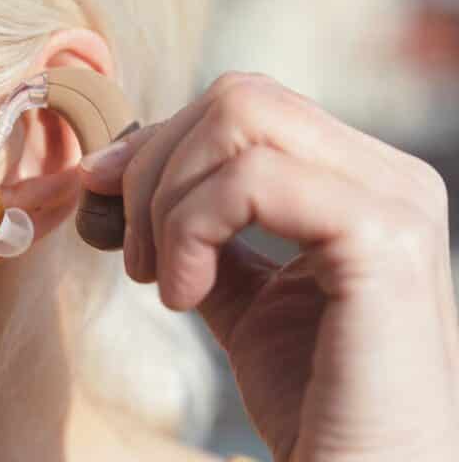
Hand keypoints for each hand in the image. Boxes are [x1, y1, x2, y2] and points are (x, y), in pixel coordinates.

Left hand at [78, 72, 458, 461]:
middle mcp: (389, 174)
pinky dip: (190, 230)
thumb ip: (198, 222)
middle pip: (237, 98)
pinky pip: (250, 180)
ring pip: (240, 117)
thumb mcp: (238, 289)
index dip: (163, 140)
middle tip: (133, 252)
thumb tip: (117, 166)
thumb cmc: (307, 399)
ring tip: (162, 280)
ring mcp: (394, 199)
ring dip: (168, 198)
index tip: (104, 189)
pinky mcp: (382, 236)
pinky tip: (183, 295)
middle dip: (157, 166)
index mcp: (360, 177)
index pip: (245, 105)